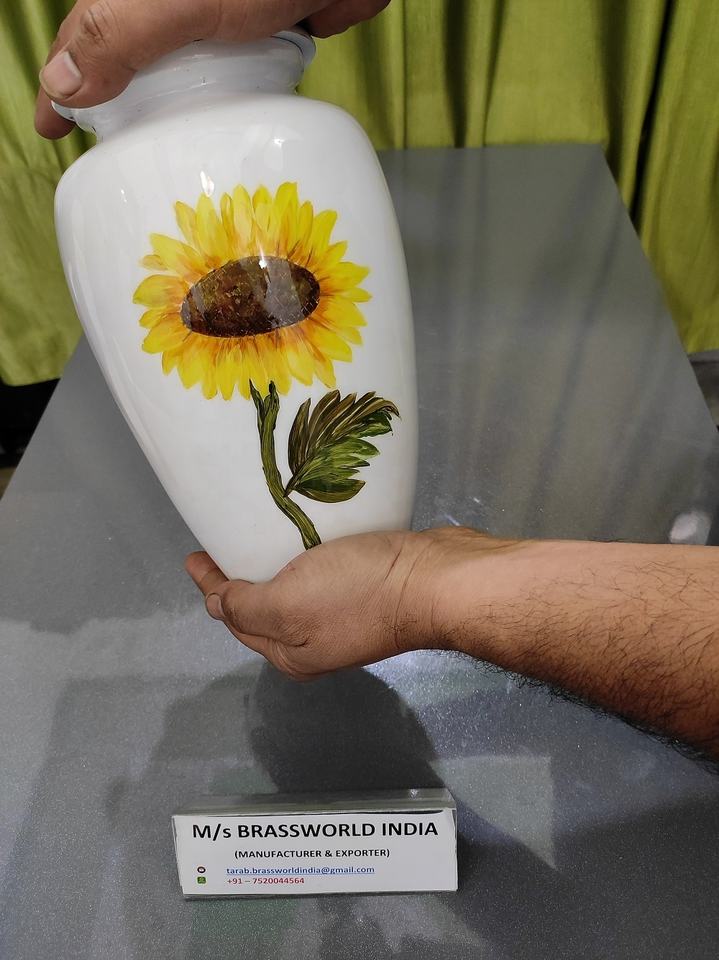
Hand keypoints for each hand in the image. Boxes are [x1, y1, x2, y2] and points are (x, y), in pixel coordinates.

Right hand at [36, 0, 389, 138]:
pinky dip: (213, 104)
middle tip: (102, 151)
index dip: (63, 83)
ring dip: (164, 109)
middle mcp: (168, 1)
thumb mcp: (176, 0)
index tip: (51, 127)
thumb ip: (118, 34)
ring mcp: (213, 15)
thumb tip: (61, 84)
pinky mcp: (256, 30)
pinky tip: (209, 132)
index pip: (84, 37)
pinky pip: (225, 75)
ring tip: (151, 155)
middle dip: (110, 102)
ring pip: (176, 70)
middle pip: (126, 56)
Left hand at [185, 527, 485, 678]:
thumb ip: (246, 606)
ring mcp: (344, 615)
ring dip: (271, 565)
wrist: (436, 582)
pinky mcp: (369, 588)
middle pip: (263, 608)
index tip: (194, 555)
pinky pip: (322, 572)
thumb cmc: (357, 592)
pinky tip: (302, 536)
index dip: (211, 586)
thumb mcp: (287, 603)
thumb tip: (216, 606)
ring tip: (252, 537)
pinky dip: (303, 555)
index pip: (236, 617)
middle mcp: (314, 640)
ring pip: (294, 589)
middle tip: (216, 544)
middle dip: (237, 579)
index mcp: (290, 652)